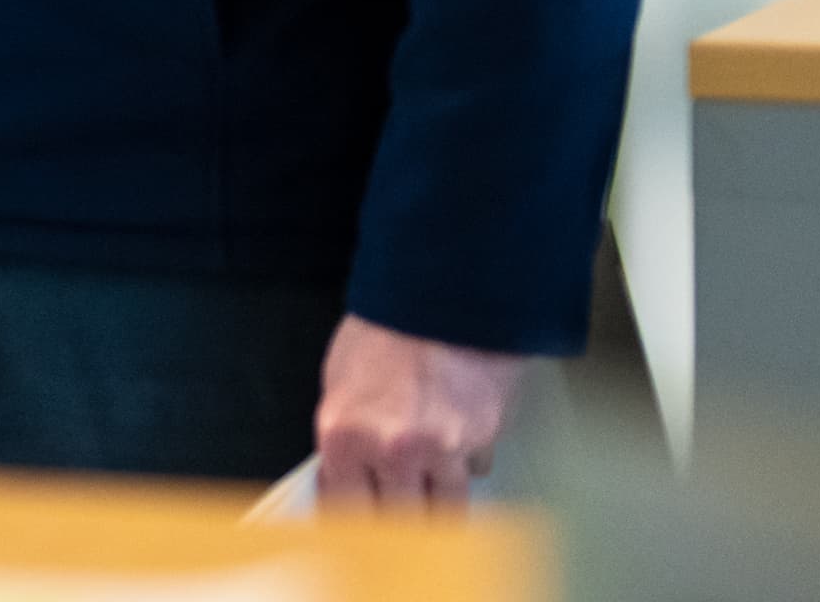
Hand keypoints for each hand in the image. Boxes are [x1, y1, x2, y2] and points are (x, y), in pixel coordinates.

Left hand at [313, 314, 524, 510]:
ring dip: (433, 501)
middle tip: (394, 504)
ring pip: (441, 511)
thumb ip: (342, 437)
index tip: (356, 525)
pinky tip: (457, 442)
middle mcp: (391, 450)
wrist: (443, 295)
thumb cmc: (388, 328)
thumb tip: (340, 475)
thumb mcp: (339, 380)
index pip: (343, 510)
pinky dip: (465, 467)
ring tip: (426, 478)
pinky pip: (473, 475)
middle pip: (395, 522)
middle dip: (395, 517)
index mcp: (344, 436)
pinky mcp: (480, 443)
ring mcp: (440, 451)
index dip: (352, 520)